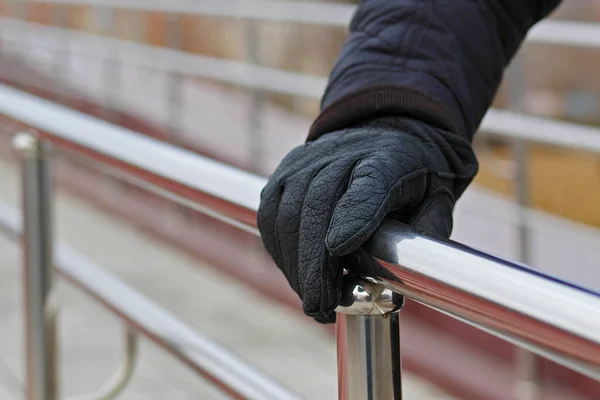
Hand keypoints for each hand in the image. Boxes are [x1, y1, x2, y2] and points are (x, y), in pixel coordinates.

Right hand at [257, 117, 475, 322]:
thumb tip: (410, 273)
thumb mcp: (437, 198)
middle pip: (317, 207)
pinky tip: (295, 273)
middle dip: (314, 265)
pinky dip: (279, 249)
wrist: (380, 135)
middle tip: (320, 306)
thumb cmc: (410, 176)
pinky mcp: (284, 172)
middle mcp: (342, 154)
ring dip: (295, 264)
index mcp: (389, 160)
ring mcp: (307, 161)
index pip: (369, 185)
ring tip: (312, 299)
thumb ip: (428, 231)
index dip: (353, 217)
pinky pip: (270, 213)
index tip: (340, 251)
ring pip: (287, 214)